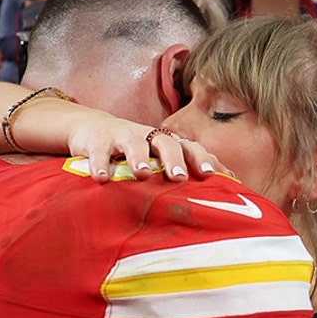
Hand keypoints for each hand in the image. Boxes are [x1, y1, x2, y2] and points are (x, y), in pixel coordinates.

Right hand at [65, 117, 222, 183]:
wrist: (91, 128)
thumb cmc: (133, 150)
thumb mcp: (157, 159)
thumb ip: (184, 171)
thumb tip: (225, 188)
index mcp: (166, 143)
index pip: (190, 147)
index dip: (202, 159)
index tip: (213, 175)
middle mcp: (148, 136)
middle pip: (167, 142)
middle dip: (174, 159)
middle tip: (180, 177)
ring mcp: (122, 136)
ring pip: (134, 143)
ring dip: (140, 157)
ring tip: (144, 173)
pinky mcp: (97, 140)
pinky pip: (99, 151)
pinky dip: (99, 164)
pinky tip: (102, 178)